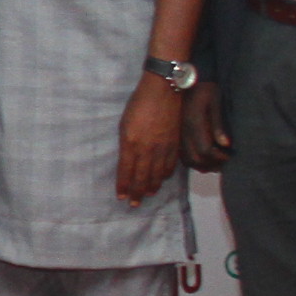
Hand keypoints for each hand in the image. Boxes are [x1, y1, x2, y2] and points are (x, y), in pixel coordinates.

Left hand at [118, 77, 183, 203]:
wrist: (163, 91)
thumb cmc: (139, 104)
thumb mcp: (124, 123)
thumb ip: (126, 143)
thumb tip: (127, 158)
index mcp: (130, 143)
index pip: (126, 171)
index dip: (124, 185)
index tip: (121, 196)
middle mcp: (147, 149)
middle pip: (142, 177)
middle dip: (137, 192)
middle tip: (134, 204)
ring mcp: (163, 148)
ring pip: (157, 174)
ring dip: (152, 187)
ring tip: (147, 195)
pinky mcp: (174, 144)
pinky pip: (170, 165)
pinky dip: (165, 175)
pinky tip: (162, 179)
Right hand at [181, 81, 231, 173]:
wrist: (186, 79)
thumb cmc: (204, 89)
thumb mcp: (215, 103)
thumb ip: (218, 125)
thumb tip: (226, 144)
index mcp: (194, 124)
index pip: (206, 150)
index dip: (219, 157)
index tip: (229, 155)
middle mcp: (183, 132)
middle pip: (196, 159)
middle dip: (211, 164)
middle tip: (223, 162)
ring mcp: (178, 134)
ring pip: (187, 159)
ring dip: (201, 164)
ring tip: (214, 162)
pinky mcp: (176, 134)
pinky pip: (182, 154)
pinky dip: (193, 160)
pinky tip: (202, 156)